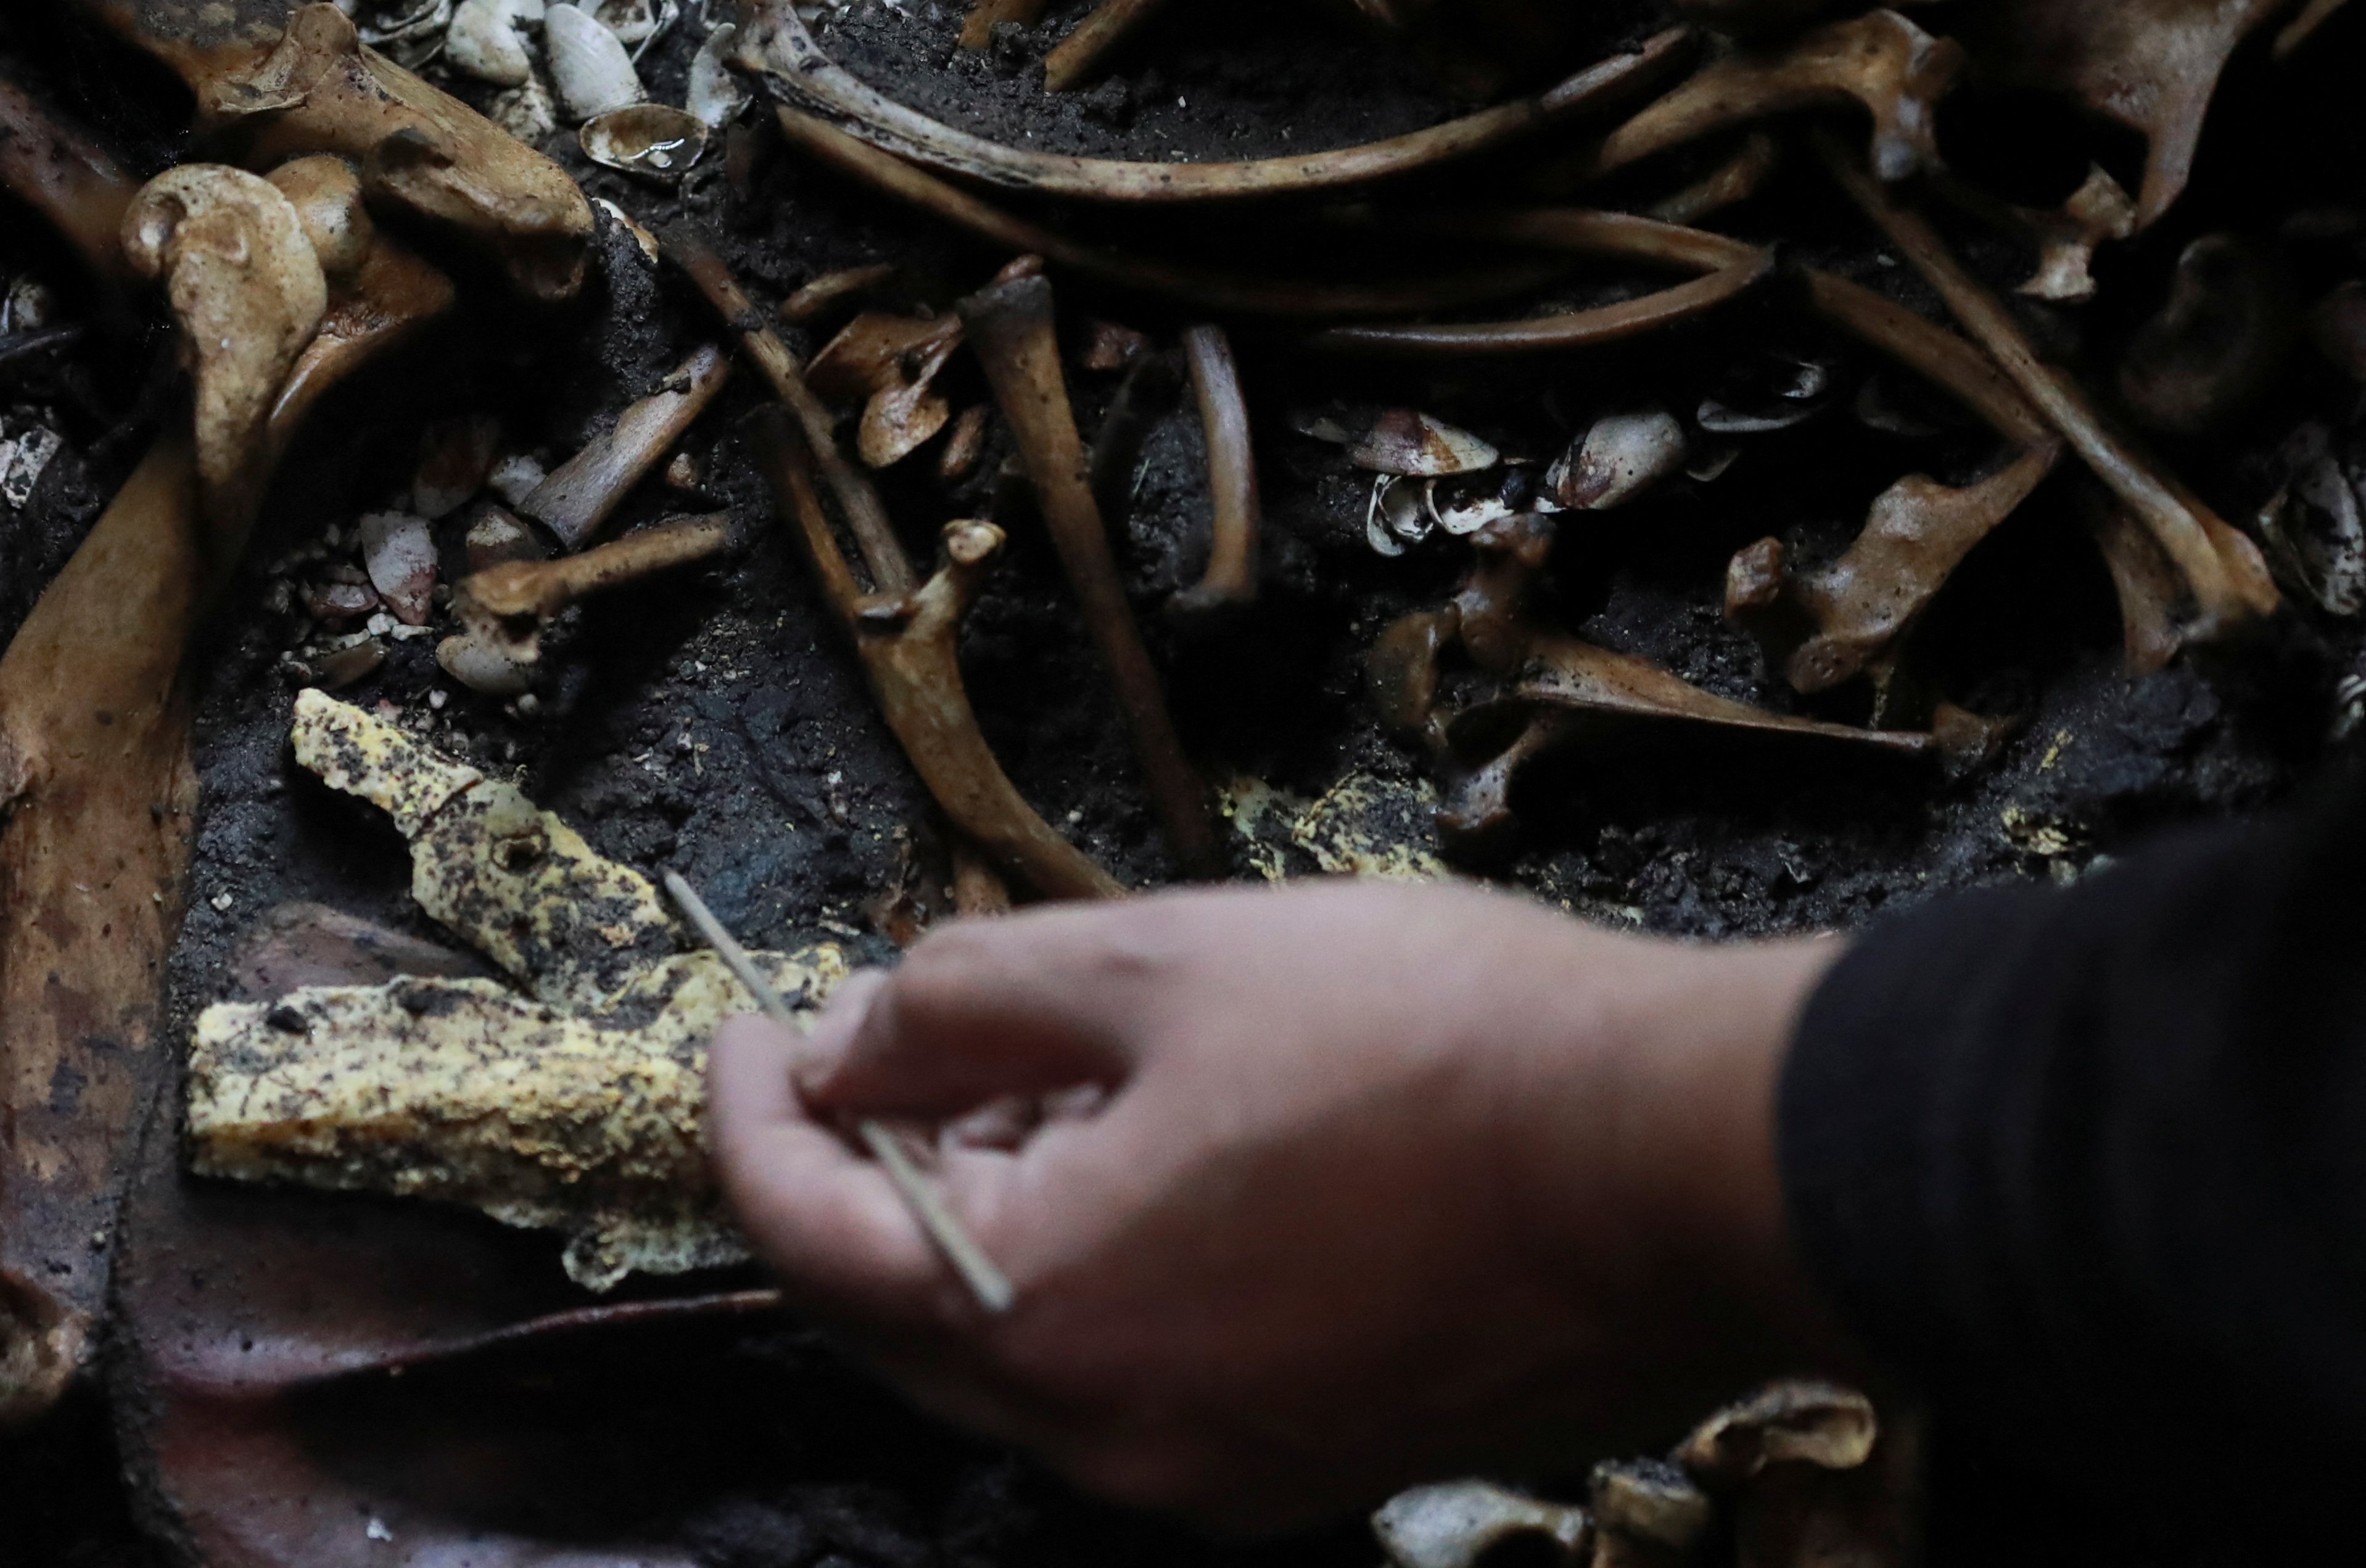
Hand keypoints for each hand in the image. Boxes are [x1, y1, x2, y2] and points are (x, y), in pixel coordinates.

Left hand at [704, 881, 1845, 1532]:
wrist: (1685, 1159)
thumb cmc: (1435, 1045)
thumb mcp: (1154, 960)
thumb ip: (959, 1002)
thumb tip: (846, 1041)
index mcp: (1046, 1314)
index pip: (805, 1234)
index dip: (749, 1115)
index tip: (749, 1029)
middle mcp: (1111, 1437)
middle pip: (895, 1309)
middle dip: (860, 1168)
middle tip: (878, 1041)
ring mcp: (1213, 1474)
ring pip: (1014, 1345)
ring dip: (981, 1214)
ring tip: (1034, 1076)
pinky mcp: (1304, 1464)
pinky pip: (1126, 1375)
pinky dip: (1084, 1268)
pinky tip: (1142, 1155)